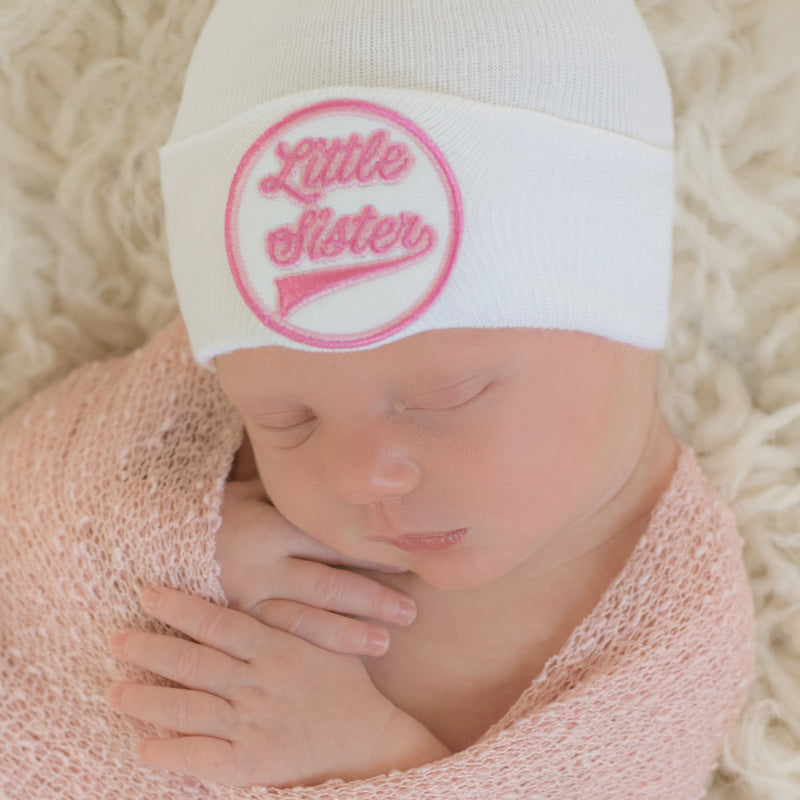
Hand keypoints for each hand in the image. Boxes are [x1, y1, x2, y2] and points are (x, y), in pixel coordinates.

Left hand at [108, 587, 450, 787]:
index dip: (180, 609)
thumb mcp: (328, 642)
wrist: (369, 744)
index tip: (148, 596)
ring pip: (188, 708)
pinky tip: (144, 747)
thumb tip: (265, 594)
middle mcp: (256, 683)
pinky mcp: (249, 763)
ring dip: (147, 698)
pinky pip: (200, 756)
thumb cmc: (348, 689)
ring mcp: (250, 725)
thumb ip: (296, 617)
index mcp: (274, 649)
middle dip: (150, 649)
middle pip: (193, 663)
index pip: (218, 623)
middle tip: (115, 638)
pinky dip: (170, 752)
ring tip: (115, 691)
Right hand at [217, 477, 415, 656]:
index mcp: (270, 526)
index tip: (404, 563)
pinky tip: (336, 662)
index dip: (370, 555)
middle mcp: (261, 564)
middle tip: (410, 612)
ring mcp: (245, 598)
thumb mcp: (250, 494)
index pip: (331, 542)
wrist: (150, 539)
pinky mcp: (232, 624)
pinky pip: (276, 640)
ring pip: (305, 619)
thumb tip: (343, 498)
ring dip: (347, 632)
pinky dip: (309, 651)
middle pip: (327, 583)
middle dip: (371, 599)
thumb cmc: (212, 512)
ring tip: (384, 643)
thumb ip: (292, 501)